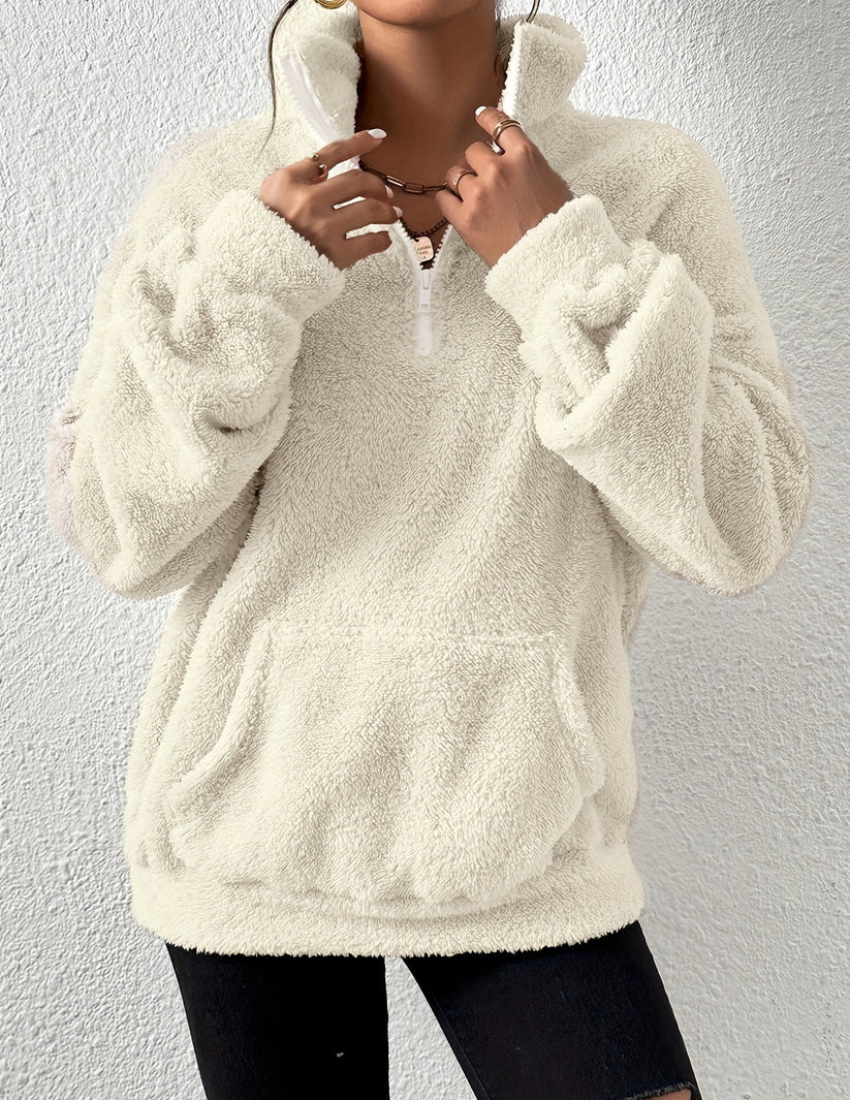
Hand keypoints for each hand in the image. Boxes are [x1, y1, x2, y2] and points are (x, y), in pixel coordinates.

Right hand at [260, 128, 401, 271]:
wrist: (262, 265)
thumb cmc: (272, 225)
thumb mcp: (278, 190)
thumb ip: (305, 174)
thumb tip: (338, 162)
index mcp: (292, 182)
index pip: (332, 154)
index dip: (359, 143)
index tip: (379, 138)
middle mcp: (308, 203)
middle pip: (358, 182)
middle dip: (379, 186)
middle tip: (388, 194)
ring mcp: (323, 230)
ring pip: (370, 210)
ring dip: (388, 212)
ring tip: (393, 215)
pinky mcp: (335, 255)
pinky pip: (370, 242)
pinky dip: (382, 240)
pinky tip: (383, 238)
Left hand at [434, 106, 573, 268]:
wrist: (548, 259)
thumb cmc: (555, 226)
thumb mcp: (554, 183)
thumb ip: (530, 164)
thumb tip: (516, 156)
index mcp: (524, 156)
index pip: (498, 124)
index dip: (486, 118)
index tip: (480, 116)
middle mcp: (498, 170)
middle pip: (472, 150)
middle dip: (477, 163)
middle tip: (485, 179)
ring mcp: (479, 193)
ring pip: (455, 173)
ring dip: (461, 182)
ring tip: (473, 196)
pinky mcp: (464, 218)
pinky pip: (442, 197)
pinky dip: (448, 200)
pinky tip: (457, 206)